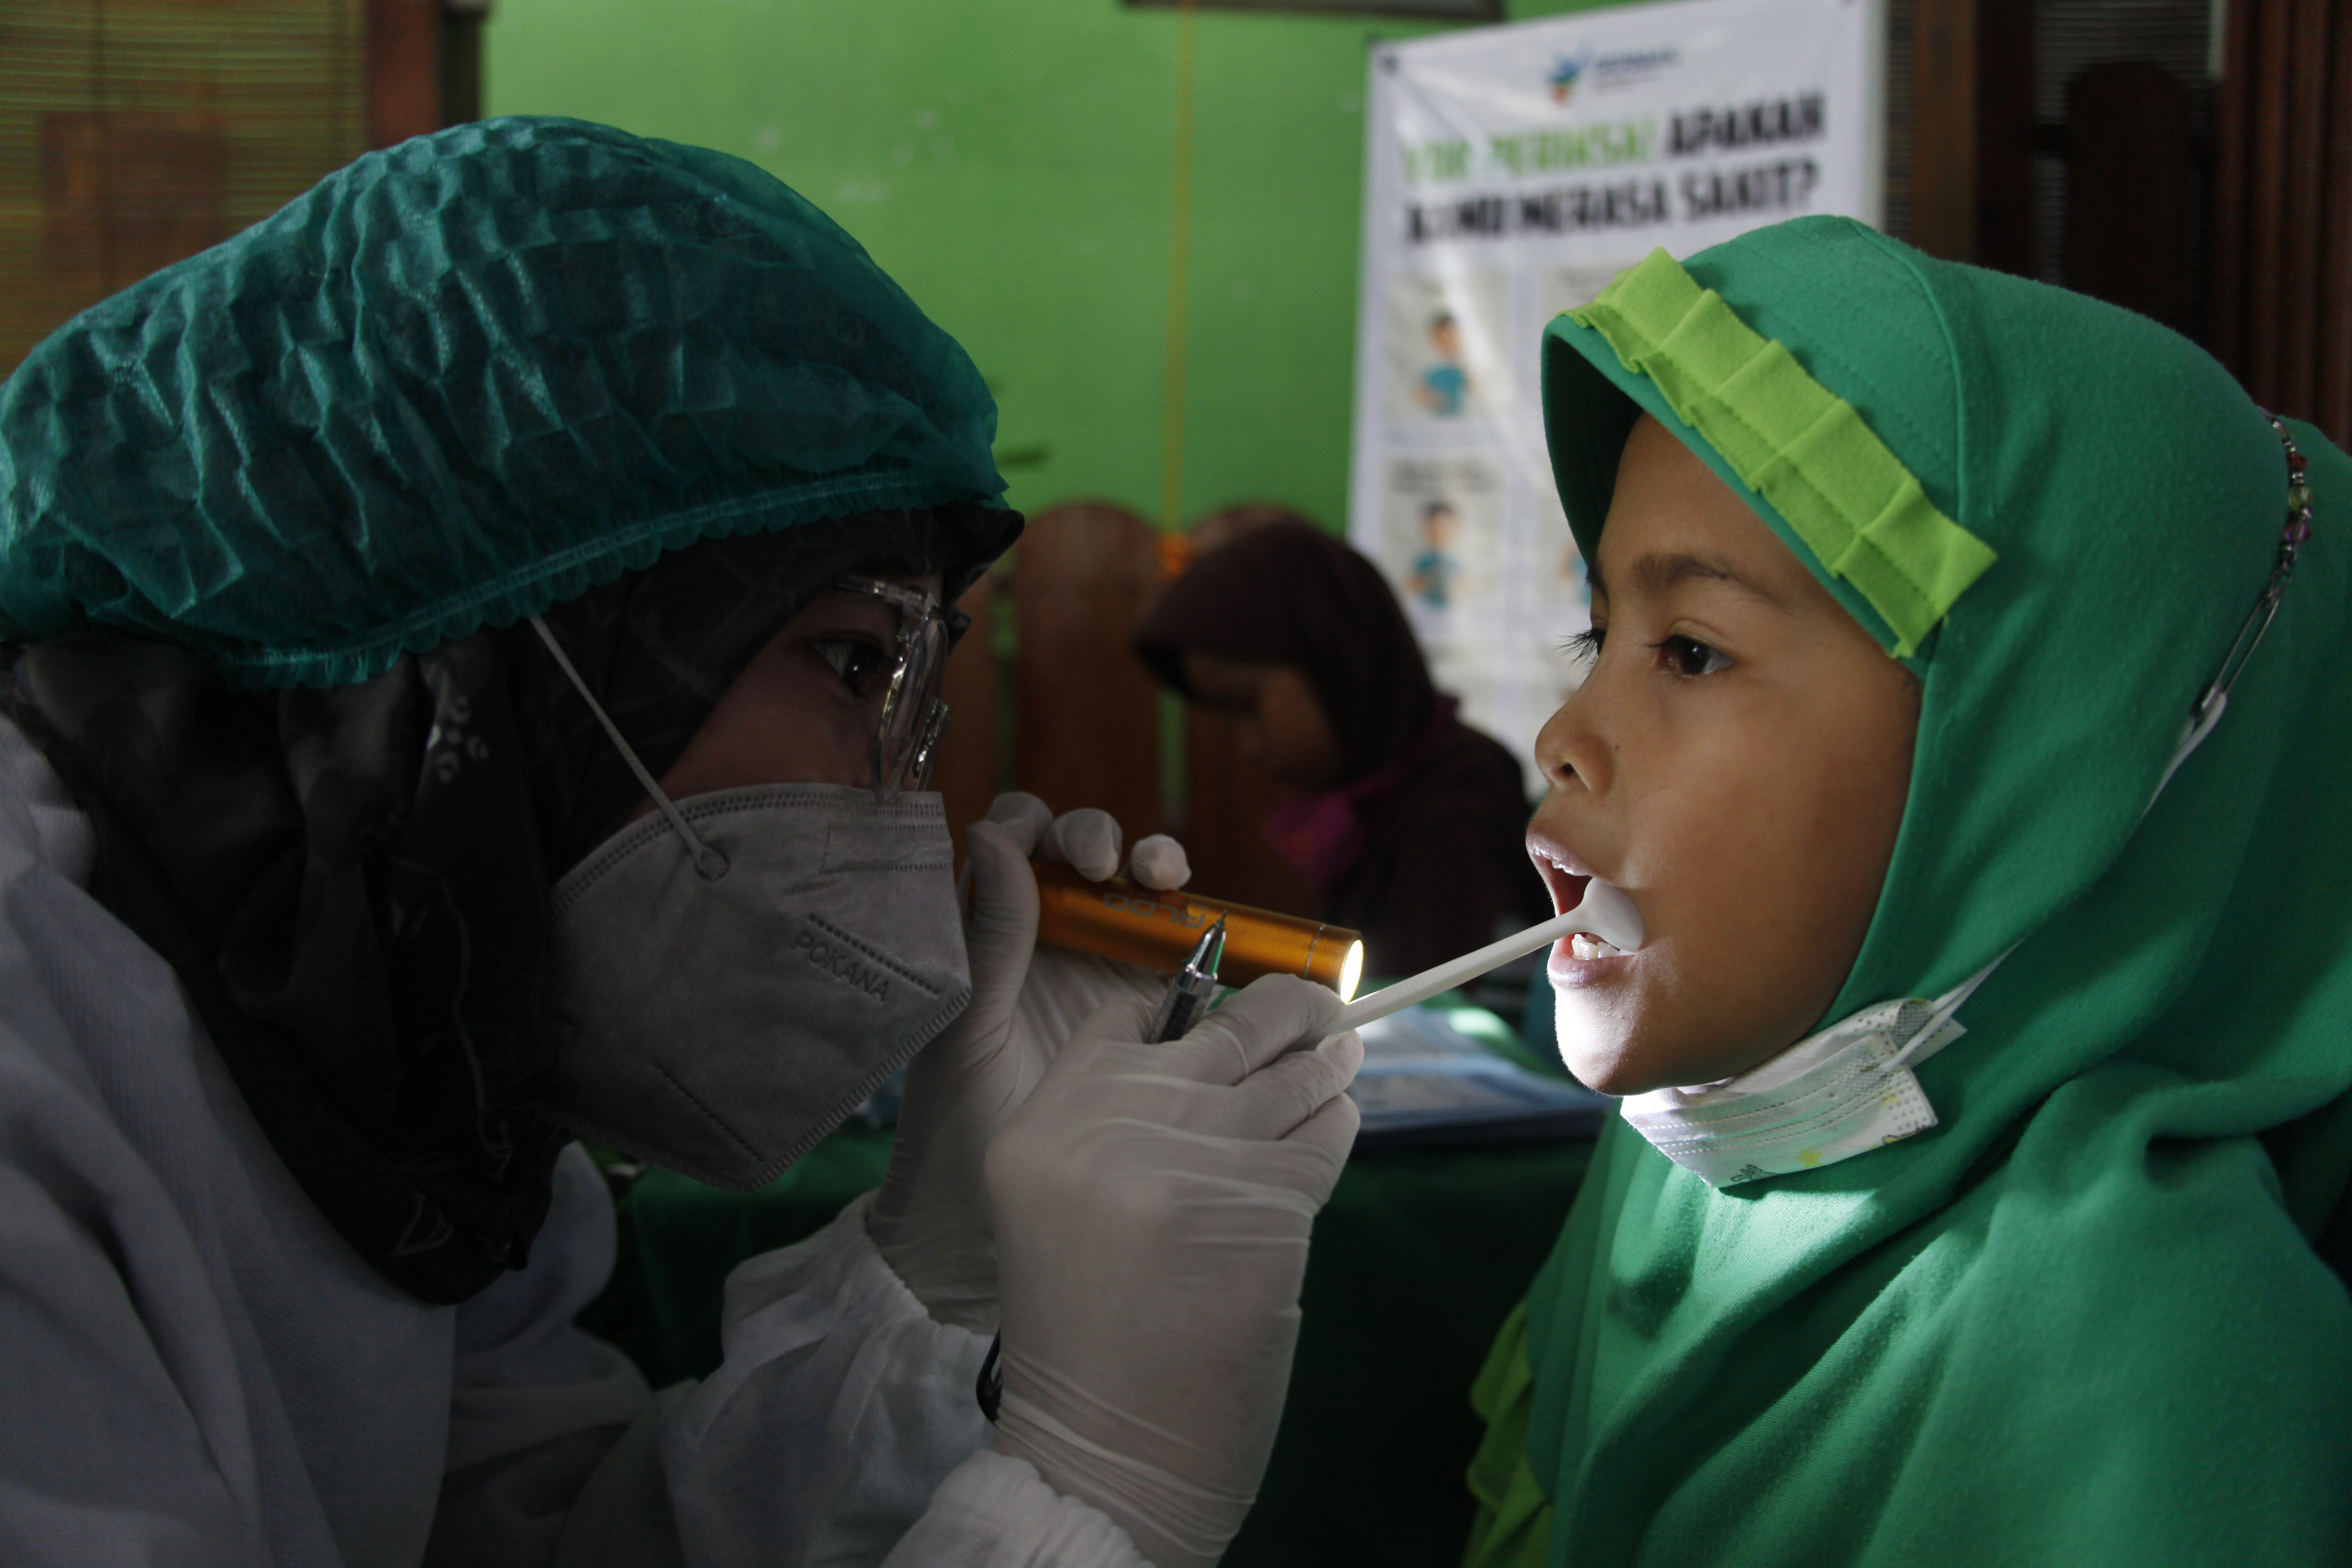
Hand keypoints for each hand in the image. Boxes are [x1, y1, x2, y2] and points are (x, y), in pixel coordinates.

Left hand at [868, 793, 1190, 1330]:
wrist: (989, 1223)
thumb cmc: (960, 1125)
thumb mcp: (968, 1029)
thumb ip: (989, 935)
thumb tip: (992, 836)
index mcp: (995, 933)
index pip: (1020, 842)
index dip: (1044, 827)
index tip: (1062, 854)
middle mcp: (1051, 941)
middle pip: (1091, 857)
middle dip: (1115, 843)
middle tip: (1123, 870)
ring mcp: (1104, 974)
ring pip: (1140, 897)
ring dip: (1159, 871)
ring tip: (1167, 885)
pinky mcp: (1153, 1017)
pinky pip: (1185, 960)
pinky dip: (1204, 934)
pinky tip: (1211, 938)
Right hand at [986, 978, 1362, 1567]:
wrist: (1106, 1449)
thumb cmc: (1089, 1333)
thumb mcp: (1058, 1204)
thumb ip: (1113, 1122)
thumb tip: (1223, 1046)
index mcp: (1043, 1125)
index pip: (1129, 1016)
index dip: (1193, 1003)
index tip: (1232, 1005)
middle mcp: (1113, 1129)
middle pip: (1227, 1031)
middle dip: (1289, 1012)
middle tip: (1324, 1008)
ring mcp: (1194, 1165)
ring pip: (1292, 1078)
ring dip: (1329, 1064)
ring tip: (1344, 1056)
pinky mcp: (1266, 1209)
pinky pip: (1324, 1137)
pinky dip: (1339, 1123)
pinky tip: (1340, 1119)